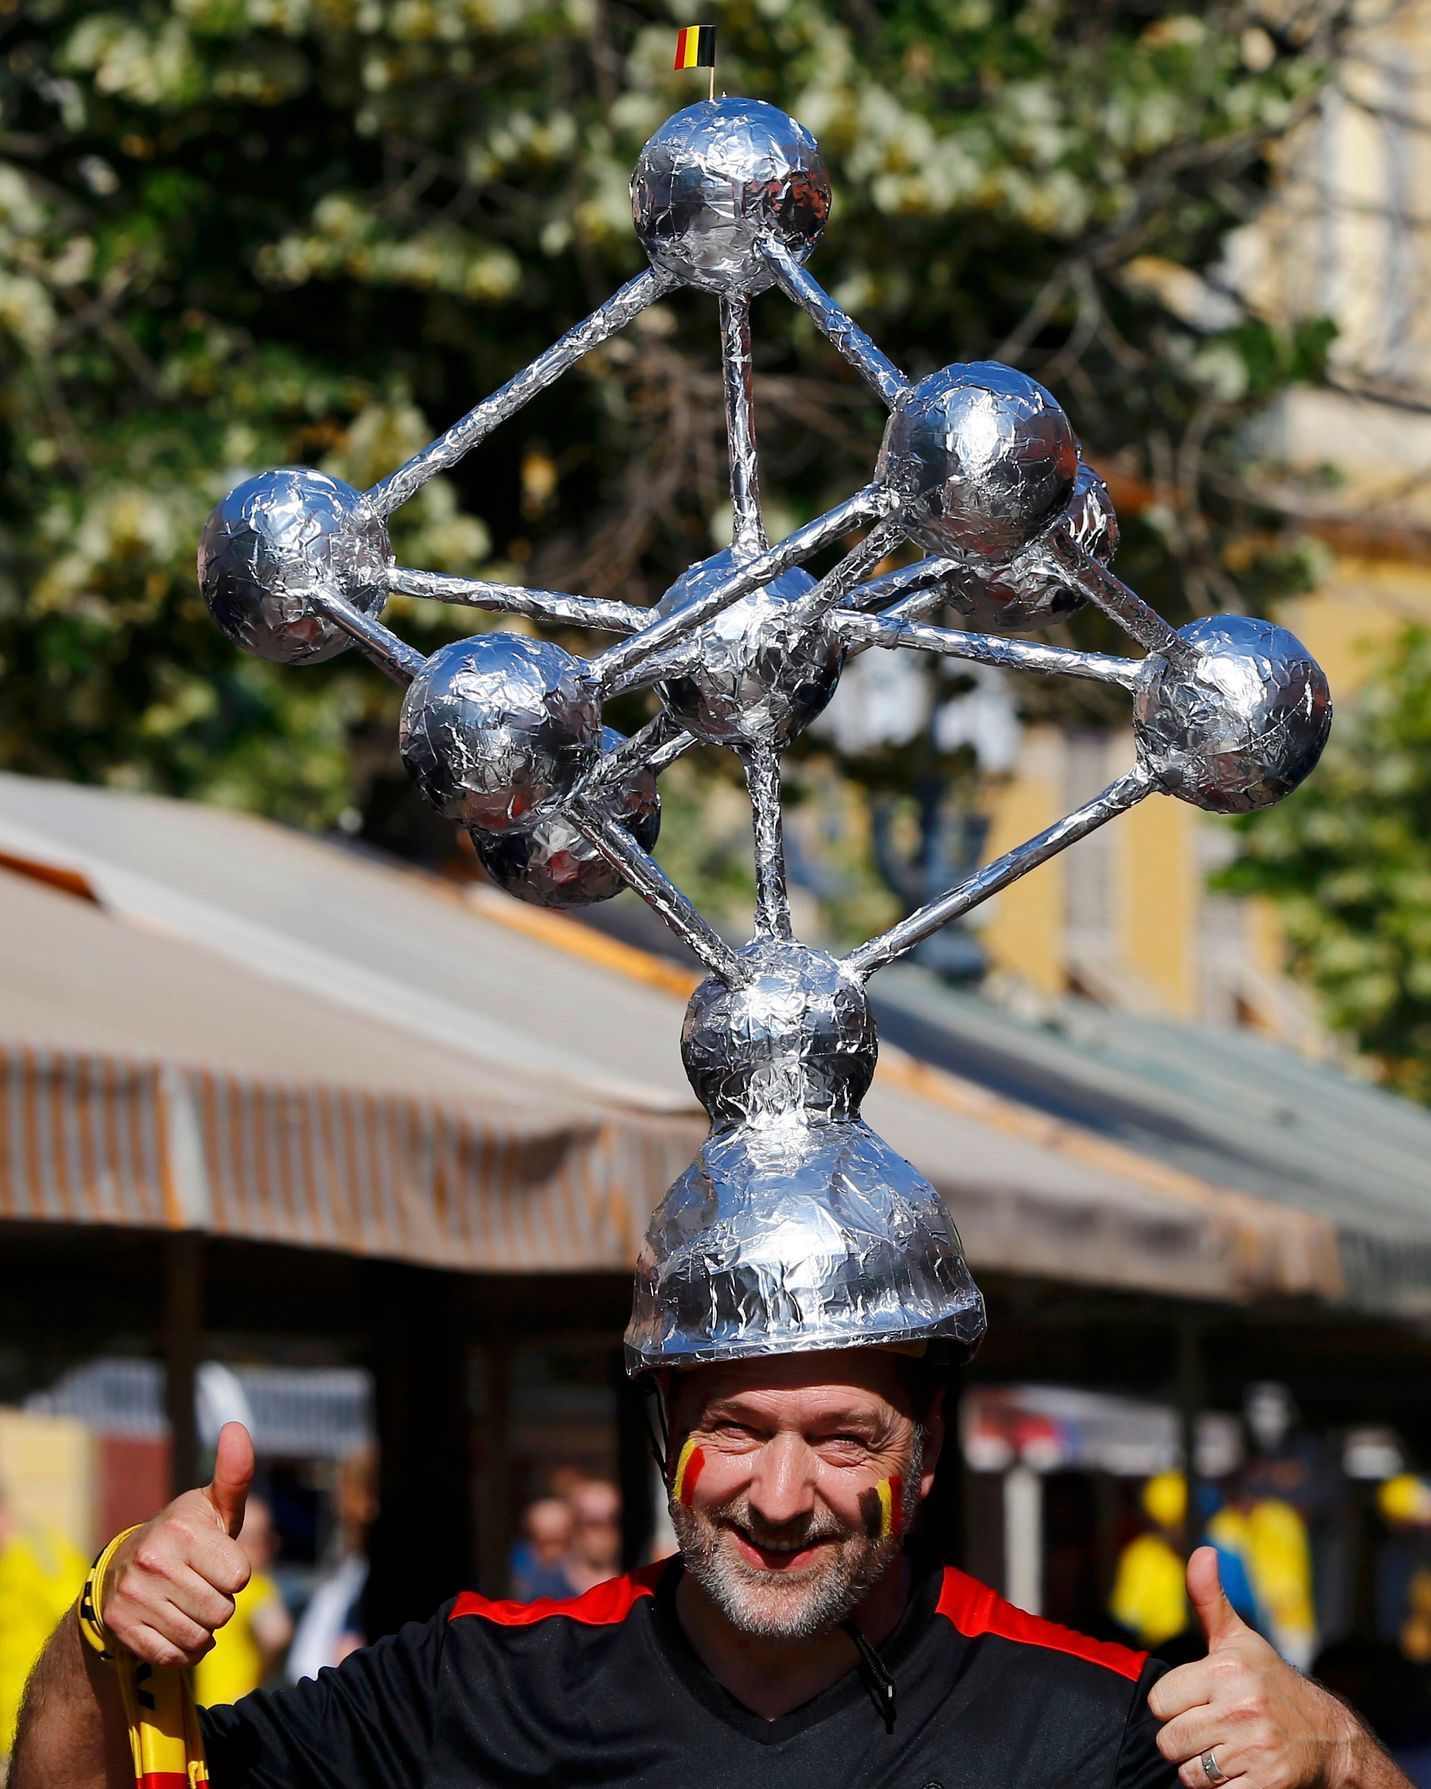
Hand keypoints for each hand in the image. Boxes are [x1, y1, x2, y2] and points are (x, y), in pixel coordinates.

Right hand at [100, 1421, 254, 1670]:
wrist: (124, 1569)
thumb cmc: (184, 1536)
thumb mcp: (212, 1507)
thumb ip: (234, 1474)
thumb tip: (235, 1427)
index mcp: (183, 1528)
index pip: (240, 1577)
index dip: (234, 1574)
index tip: (215, 1560)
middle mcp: (154, 1559)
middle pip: (222, 1611)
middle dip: (218, 1603)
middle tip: (198, 1584)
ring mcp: (134, 1595)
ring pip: (199, 1638)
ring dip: (201, 1630)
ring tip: (185, 1604)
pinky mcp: (121, 1627)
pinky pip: (173, 1657)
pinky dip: (182, 1651)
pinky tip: (173, 1627)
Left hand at [1149, 1546, 1363, 1788]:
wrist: (1329, 1738)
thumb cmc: (1271, 1684)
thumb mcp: (1239, 1641)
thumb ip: (1210, 1599)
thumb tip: (1202, 1551)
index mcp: (1226, 1668)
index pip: (1159, 1701)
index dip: (1174, 1706)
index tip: (1199, 1702)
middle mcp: (1241, 1706)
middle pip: (1169, 1740)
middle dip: (1185, 1741)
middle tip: (1214, 1731)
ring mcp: (1255, 1747)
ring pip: (1189, 1773)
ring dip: (1203, 1770)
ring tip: (1227, 1751)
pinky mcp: (1267, 1785)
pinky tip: (1242, 1774)